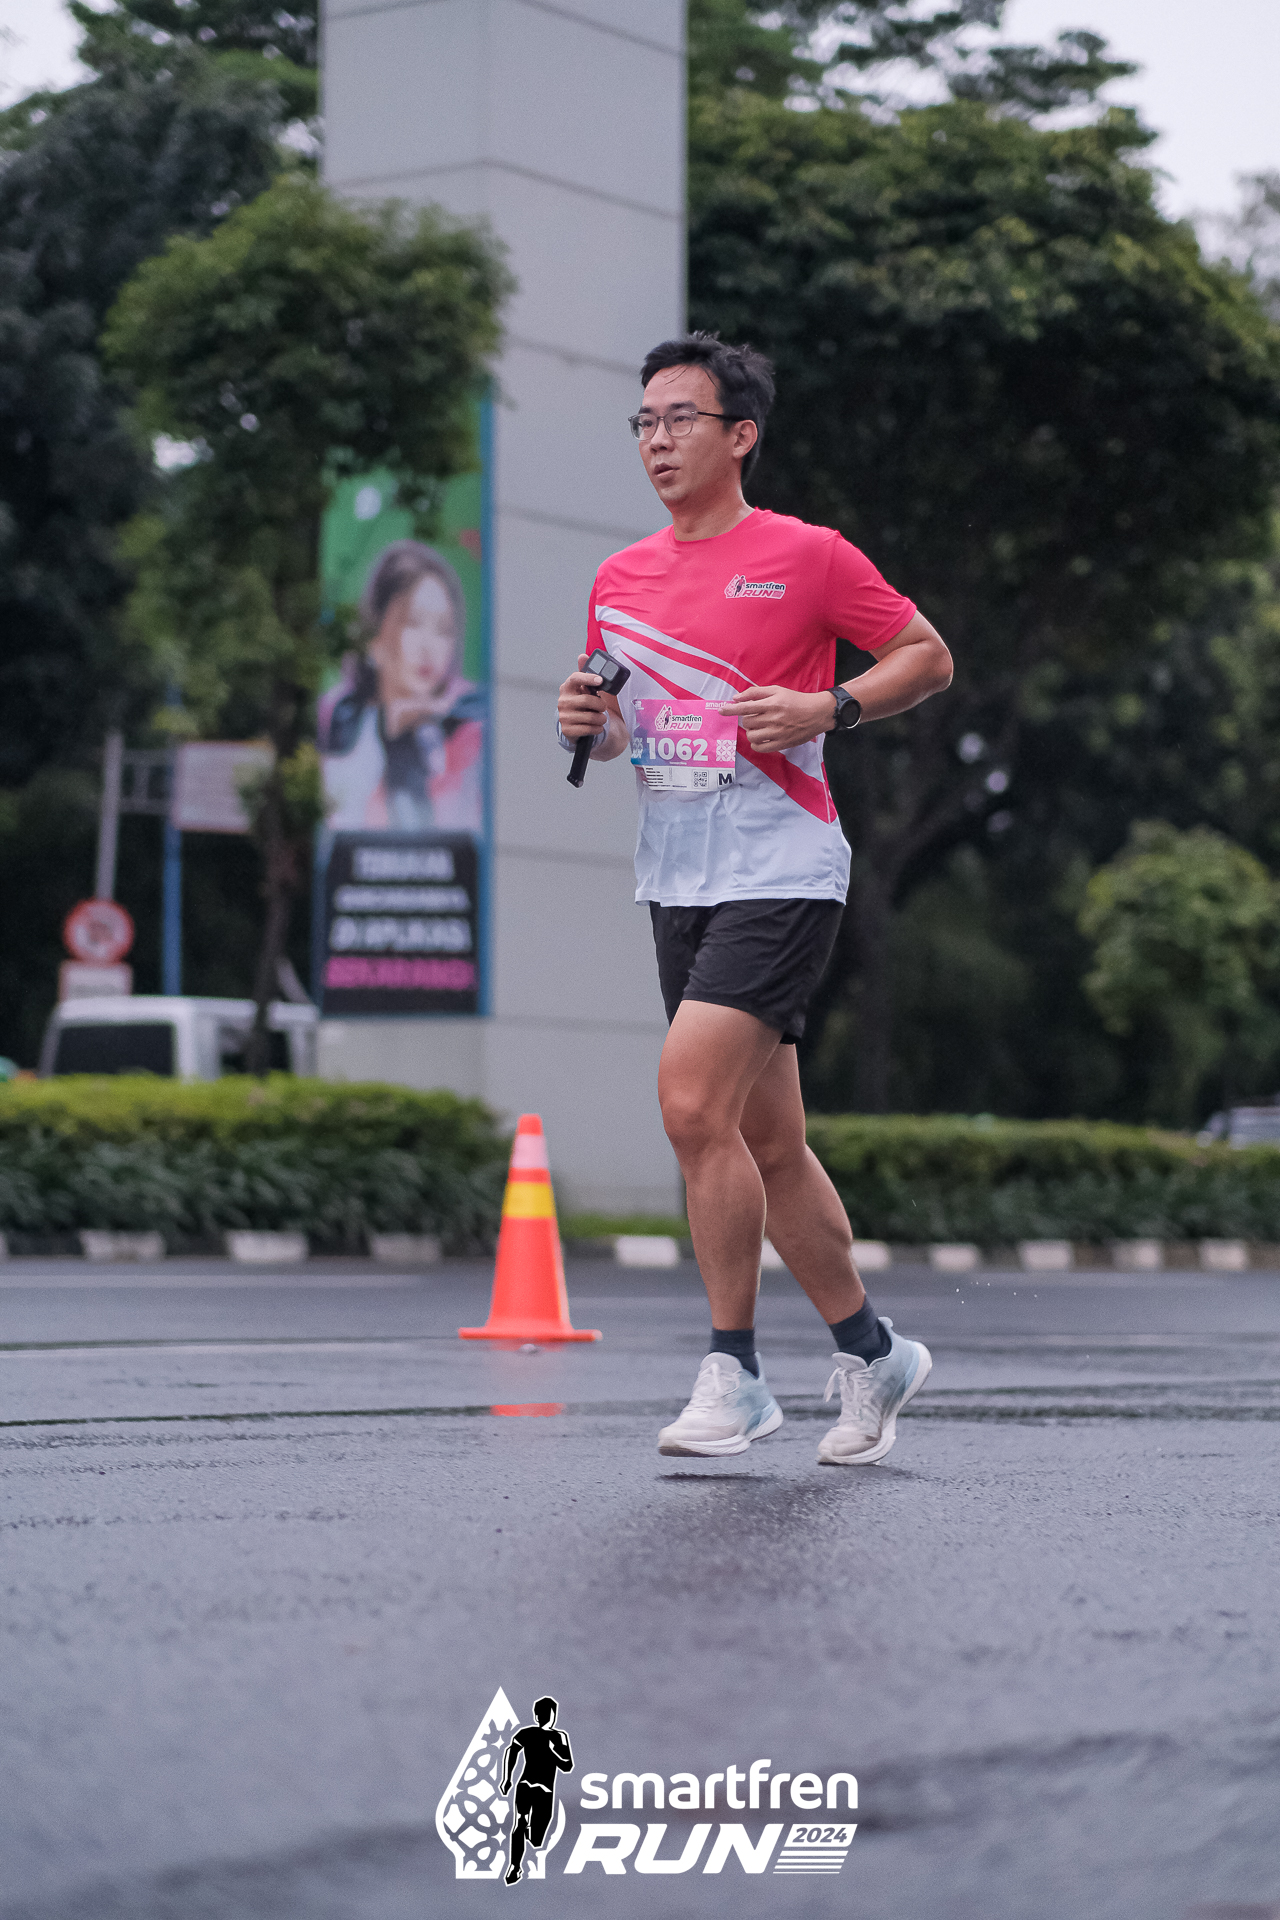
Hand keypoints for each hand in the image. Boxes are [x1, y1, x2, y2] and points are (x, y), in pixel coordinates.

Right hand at [557, 654, 609, 739]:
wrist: (576, 726)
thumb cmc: (583, 704)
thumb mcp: (585, 689)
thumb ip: (586, 674)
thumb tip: (582, 656)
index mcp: (567, 687)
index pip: (575, 678)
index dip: (588, 678)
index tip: (600, 680)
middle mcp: (563, 701)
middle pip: (587, 700)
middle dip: (600, 704)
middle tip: (603, 706)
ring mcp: (564, 716)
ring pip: (590, 716)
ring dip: (601, 718)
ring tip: (601, 717)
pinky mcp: (567, 730)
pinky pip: (589, 729)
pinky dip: (597, 728)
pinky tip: (597, 726)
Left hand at [718, 685, 833, 752]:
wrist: (817, 713)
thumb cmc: (795, 700)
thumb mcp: (777, 690)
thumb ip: (756, 693)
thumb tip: (736, 698)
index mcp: (771, 704)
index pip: (745, 707)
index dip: (731, 710)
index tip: (721, 711)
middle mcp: (773, 718)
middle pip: (747, 722)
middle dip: (747, 720)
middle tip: (756, 717)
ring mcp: (777, 733)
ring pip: (752, 736)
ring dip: (751, 732)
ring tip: (759, 728)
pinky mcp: (782, 744)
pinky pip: (760, 748)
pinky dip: (756, 744)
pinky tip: (761, 738)